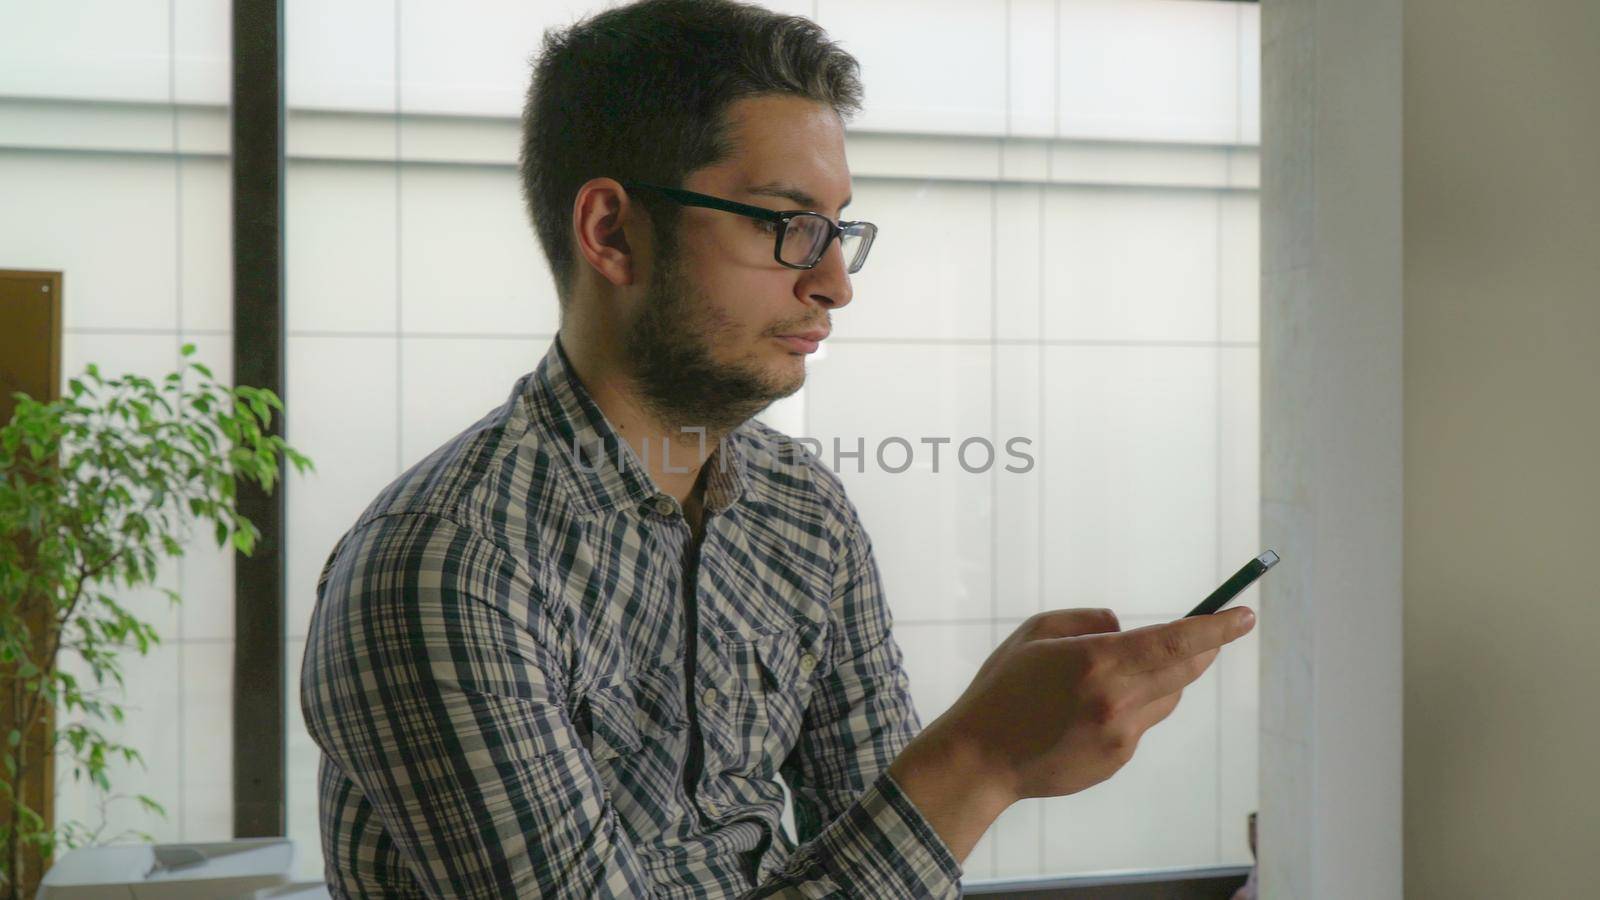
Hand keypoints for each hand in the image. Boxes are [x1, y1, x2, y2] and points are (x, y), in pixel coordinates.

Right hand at [934, 605, 1255, 802]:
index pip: (1177, 642)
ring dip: (1160, 679)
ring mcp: (1120, 735)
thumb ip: (1088, 622)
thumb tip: (1126, 627)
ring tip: (1113, 678)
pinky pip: (1141, 724)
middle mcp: (1117, 700)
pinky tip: (1084, 714)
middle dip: (1201, 649)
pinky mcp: (1117, 759)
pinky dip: (1130, 709)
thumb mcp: (1036, 634)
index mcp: (1098, 662)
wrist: (981, 758)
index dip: (1217, 628)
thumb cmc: (1002, 689)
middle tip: (1205, 635)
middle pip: (1187, 670)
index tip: (1244, 616)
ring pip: (1166, 698)